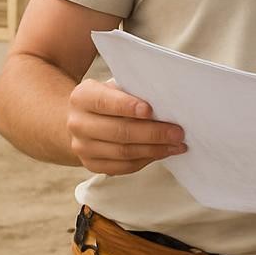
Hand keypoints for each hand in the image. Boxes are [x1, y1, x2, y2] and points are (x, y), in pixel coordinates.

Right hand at [66, 78, 185, 174]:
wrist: (81, 119)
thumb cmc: (108, 99)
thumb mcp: (114, 87)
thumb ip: (133, 92)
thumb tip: (165, 103)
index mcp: (82, 97)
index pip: (105, 102)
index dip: (127, 106)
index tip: (150, 110)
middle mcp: (78, 123)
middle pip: (119, 131)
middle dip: (152, 133)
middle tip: (177, 132)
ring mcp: (82, 147)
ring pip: (123, 152)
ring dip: (154, 149)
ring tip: (176, 144)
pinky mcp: (91, 165)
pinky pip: (123, 167)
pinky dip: (146, 160)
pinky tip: (162, 152)